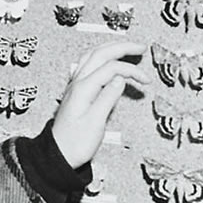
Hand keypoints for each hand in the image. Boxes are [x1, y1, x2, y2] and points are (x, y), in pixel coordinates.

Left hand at [50, 41, 147, 169]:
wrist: (58, 154)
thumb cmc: (74, 143)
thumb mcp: (95, 123)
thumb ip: (107, 98)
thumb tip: (120, 79)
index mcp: (83, 88)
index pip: (111, 68)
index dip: (130, 70)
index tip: (145, 79)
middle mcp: (77, 83)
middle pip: (100, 54)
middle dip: (122, 47)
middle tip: (140, 48)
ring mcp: (75, 86)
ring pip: (92, 56)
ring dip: (110, 49)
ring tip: (126, 48)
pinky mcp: (76, 92)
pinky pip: (88, 65)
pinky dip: (101, 58)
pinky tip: (105, 61)